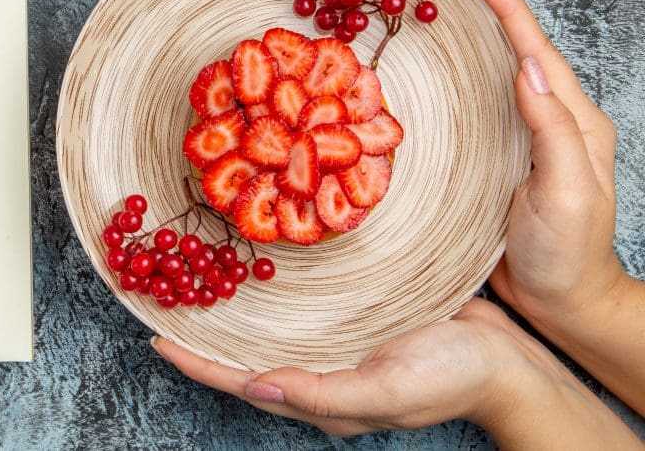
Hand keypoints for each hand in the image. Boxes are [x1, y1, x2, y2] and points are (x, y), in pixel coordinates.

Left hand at [153, 299, 561, 436]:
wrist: (509, 359)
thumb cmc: (451, 377)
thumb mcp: (388, 390)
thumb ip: (323, 394)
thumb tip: (254, 387)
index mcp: (321, 399)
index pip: (241, 382)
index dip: (197, 363)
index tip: (155, 337)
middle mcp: (320, 373)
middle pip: (246, 356)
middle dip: (205, 334)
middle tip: (167, 295)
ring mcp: (336, 345)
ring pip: (269, 331)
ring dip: (234, 311)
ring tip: (200, 278)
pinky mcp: (355, 317)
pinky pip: (301, 309)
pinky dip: (273, 293)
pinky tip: (262, 266)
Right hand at [467, 0, 624, 329]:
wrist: (562, 302)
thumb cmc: (567, 251)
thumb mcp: (566, 191)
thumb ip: (552, 129)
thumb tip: (526, 67)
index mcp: (573, 121)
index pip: (537, 52)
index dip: (509, 11)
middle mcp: (550, 123)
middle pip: (520, 54)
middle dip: (491, 14)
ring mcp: (525, 142)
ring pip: (499, 80)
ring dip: (475, 45)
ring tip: (442, 18)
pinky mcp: (501, 161)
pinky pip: (481, 111)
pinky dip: (462, 84)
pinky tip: (440, 79)